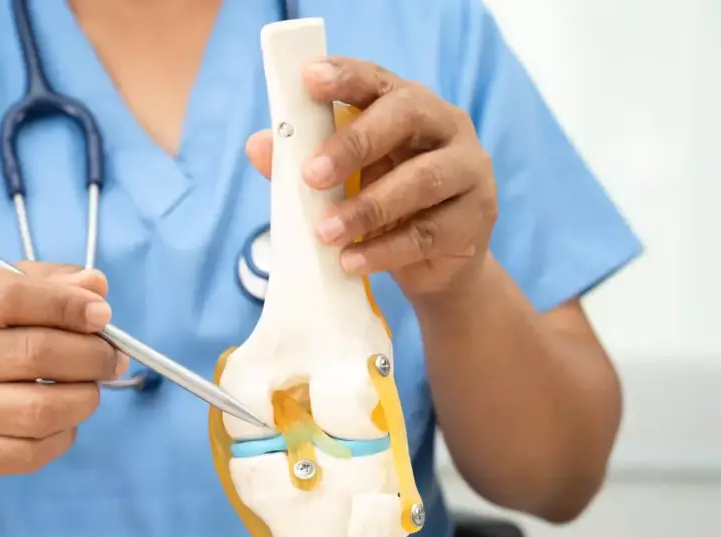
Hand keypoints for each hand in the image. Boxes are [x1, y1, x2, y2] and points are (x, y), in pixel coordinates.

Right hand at [0, 263, 128, 477]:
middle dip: (90, 356)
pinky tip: (65, 418)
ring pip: (39, 410)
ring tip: (91, 387)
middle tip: (112, 358)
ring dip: (84, 398)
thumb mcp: (3, 290)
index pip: (11, 298)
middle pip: (34, 354)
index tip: (102, 315)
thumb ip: (51, 282)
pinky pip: (32, 452)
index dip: (67, 305)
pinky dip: (64, 434)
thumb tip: (95, 286)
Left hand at [246, 57, 498, 300]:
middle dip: (355, 144)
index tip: (309, 80)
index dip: (345, 76)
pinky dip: (384, 250)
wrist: (436, 264)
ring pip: (422, 181)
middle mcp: (446, 128)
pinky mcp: (475, 219)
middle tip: (311, 175)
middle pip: (406, 117)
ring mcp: (469, 172)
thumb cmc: (384, 206)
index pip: (377, 80)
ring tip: (325, 232)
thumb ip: (302, 163)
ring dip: (368, 208)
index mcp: (408, 105)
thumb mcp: (342, 183)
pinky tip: (350, 261)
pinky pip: (428, 233)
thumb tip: (257, 145)